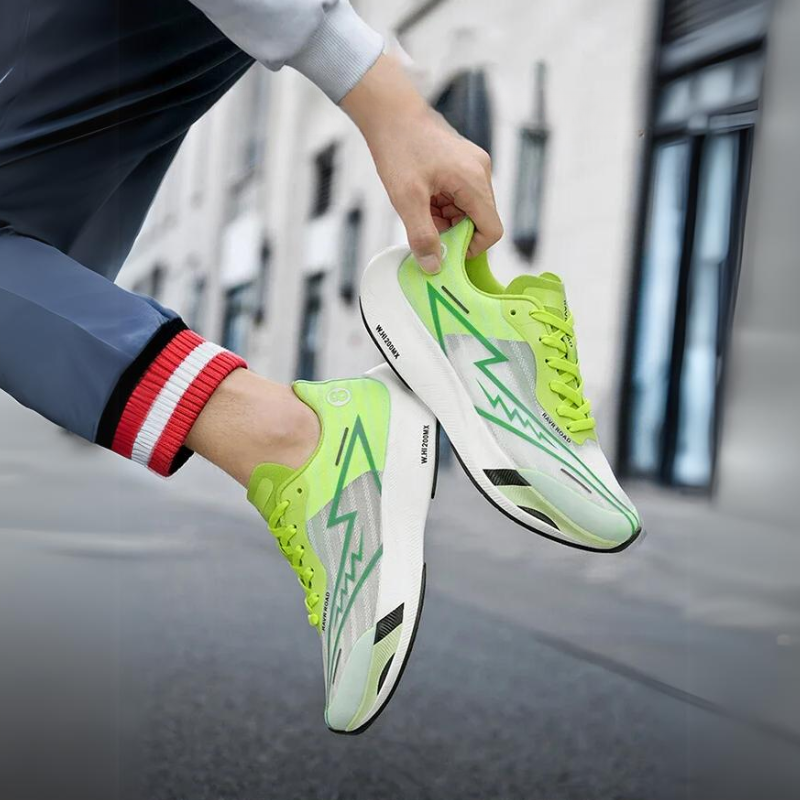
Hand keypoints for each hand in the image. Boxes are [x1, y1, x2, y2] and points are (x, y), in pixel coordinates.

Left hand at [341, 55, 502, 272]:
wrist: (389, 111)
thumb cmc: (399, 148)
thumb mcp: (407, 199)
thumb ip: (422, 235)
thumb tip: (434, 267)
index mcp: (474, 181)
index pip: (492, 230)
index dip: (471, 249)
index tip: (445, 252)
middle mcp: (480, 172)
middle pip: (478, 221)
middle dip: (453, 233)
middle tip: (424, 231)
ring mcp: (472, 166)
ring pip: (466, 210)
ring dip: (444, 221)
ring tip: (418, 211)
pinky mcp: (461, 164)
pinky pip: (458, 197)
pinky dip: (441, 206)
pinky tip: (421, 199)